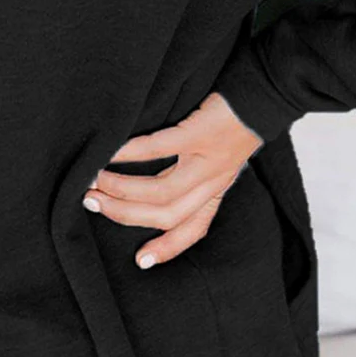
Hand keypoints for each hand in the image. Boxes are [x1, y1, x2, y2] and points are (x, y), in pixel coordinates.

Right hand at [81, 92, 262, 268]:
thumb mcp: (218, 159)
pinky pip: (160, 149)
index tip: (140, 261)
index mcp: (215, 190)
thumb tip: (149, 185)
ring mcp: (209, 159)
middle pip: (167, 216)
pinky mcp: (202, 132)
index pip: (193, 230)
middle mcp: (213, 182)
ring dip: (122, 190)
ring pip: (162, 192)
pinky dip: (130, 153)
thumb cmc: (234, 123)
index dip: (167, 249)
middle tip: (91, 203)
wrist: (263, 95)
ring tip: (95, 180)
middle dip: (124, 214)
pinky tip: (110, 151)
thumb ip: (190, 174)